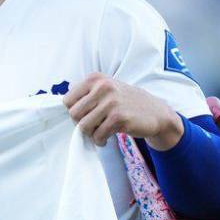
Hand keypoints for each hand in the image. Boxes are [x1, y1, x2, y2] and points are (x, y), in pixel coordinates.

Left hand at [64, 73, 183, 149]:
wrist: (156, 112)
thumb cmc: (126, 102)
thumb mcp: (107, 89)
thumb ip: (87, 95)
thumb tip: (63, 108)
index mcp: (96, 79)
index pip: (67, 100)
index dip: (75, 112)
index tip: (86, 116)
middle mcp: (103, 87)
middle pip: (73, 114)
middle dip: (81, 124)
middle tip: (93, 126)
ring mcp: (111, 102)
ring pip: (83, 126)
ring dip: (91, 134)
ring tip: (100, 133)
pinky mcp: (119, 118)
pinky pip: (98, 135)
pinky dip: (100, 140)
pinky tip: (108, 137)